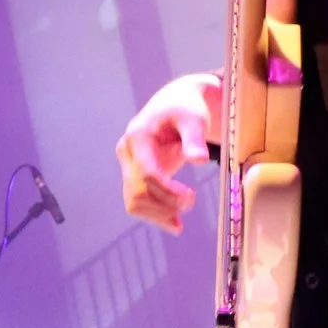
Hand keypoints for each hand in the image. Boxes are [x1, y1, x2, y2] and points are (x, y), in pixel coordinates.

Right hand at [116, 73, 221, 233]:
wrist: (176, 103)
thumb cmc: (186, 108)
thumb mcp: (194, 117)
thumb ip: (195, 138)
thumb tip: (200, 160)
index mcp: (138, 135)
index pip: (147, 172)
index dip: (168, 190)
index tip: (190, 197)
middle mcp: (127, 151)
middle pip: (137, 191)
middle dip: (164, 204)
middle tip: (191, 203)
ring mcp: (128, 164)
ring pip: (133, 200)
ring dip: (156, 215)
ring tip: (179, 224)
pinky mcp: (135, 175)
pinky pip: (138, 200)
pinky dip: (153, 214)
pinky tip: (173, 222)